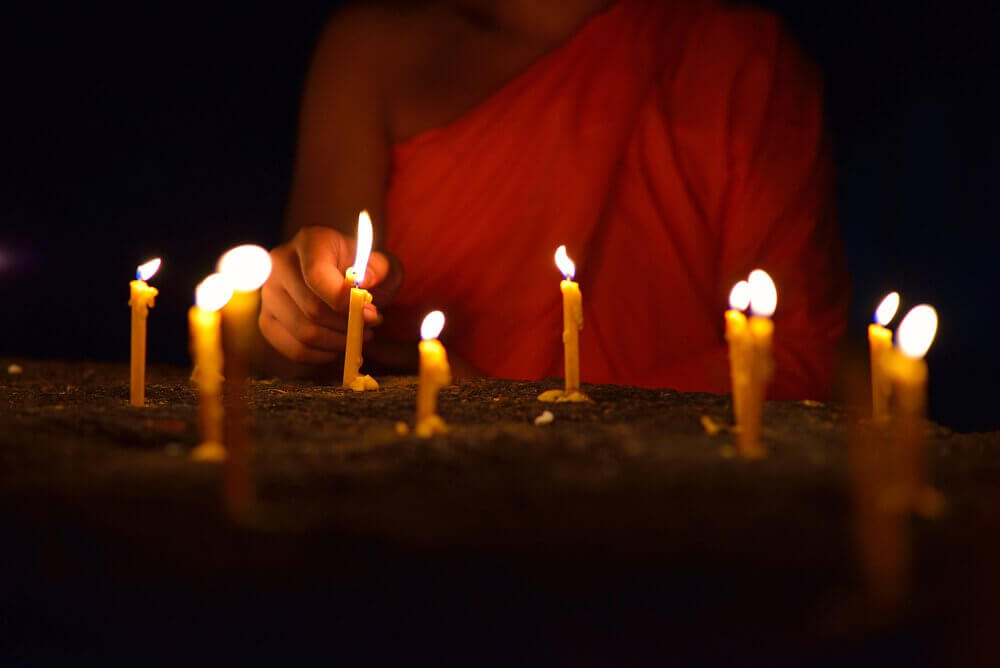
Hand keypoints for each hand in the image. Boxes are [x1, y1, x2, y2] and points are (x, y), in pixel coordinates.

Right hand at [260, 226, 400, 362]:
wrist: (340, 273)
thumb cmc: (362, 269)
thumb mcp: (381, 262)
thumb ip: (379, 269)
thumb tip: (363, 284)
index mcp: (309, 241)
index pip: (317, 277)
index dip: (346, 302)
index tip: (371, 314)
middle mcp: (279, 264)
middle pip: (312, 310)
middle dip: (347, 326)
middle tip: (368, 328)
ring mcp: (268, 293)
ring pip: (304, 333)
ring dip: (337, 343)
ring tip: (357, 336)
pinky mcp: (266, 320)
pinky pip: (293, 349)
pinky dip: (320, 355)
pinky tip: (336, 346)